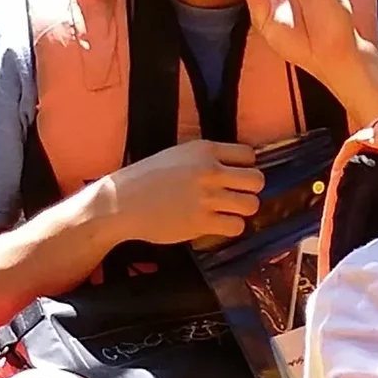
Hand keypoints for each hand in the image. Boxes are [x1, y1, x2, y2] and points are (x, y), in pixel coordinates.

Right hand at [98, 140, 263, 246]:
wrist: (120, 202)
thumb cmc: (147, 178)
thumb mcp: (178, 155)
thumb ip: (206, 158)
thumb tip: (236, 167)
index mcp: (204, 150)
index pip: (248, 155)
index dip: (245, 167)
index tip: (235, 176)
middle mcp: (209, 171)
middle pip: (257, 180)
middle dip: (250, 189)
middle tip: (236, 195)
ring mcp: (207, 198)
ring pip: (251, 205)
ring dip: (242, 209)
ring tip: (228, 211)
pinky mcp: (201, 222)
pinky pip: (236, 226)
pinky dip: (231, 227)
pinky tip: (218, 224)